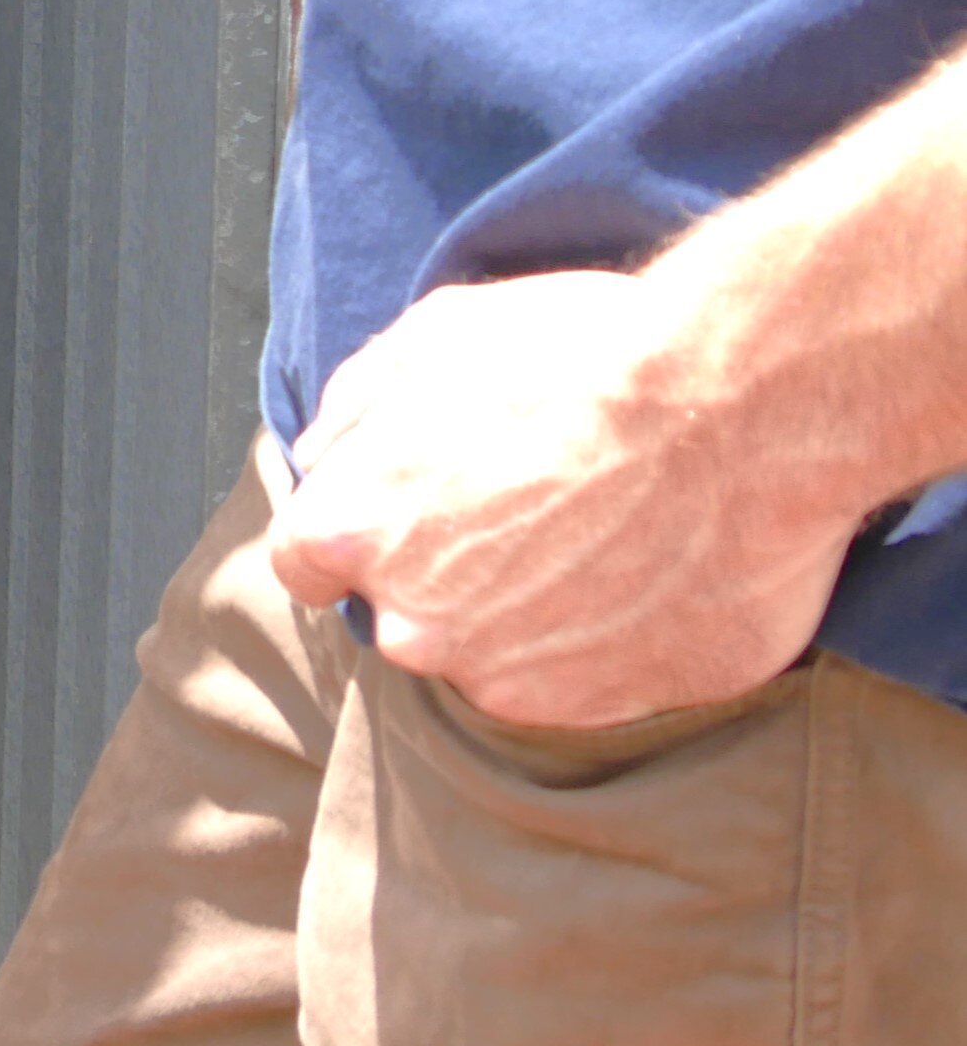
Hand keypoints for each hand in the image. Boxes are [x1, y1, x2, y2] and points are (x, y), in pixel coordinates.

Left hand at [265, 271, 860, 728]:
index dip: (358, 527)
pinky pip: (576, 681)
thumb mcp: (433, 336)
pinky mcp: (599, 709)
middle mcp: (412, 624)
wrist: (739, 412)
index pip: (306, 562)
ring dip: (526, 609)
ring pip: (489, 652)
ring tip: (601, 532)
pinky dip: (600, 640)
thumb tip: (325, 454)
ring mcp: (506, 677)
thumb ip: (356, 409)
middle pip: (402, 611)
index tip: (408, 505)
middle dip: (445, 568)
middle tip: (528, 505)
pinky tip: (645, 571)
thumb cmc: (581, 357)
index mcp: (351, 531)